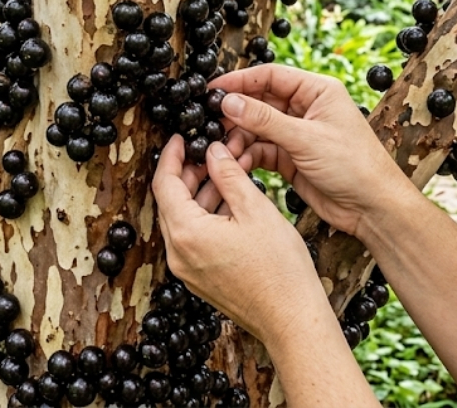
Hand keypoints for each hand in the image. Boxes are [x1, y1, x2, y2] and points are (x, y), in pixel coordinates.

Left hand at [152, 135, 328, 346]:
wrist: (292, 319)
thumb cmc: (280, 269)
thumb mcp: (255, 209)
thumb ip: (229, 175)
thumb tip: (213, 150)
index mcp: (186, 233)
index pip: (164, 184)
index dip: (171, 156)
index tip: (180, 137)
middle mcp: (178, 254)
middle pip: (171, 202)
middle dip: (188, 172)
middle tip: (208, 151)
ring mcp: (188, 270)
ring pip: (184, 220)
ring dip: (201, 193)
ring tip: (226, 171)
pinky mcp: (201, 279)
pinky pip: (194, 238)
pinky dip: (207, 216)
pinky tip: (230, 201)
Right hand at [209, 64, 413, 237]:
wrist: (372, 208)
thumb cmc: (355, 166)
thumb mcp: (306, 138)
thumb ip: (265, 119)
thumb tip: (230, 102)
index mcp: (317, 91)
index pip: (271, 76)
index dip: (240, 81)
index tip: (213, 90)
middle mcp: (306, 109)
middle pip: (260, 102)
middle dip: (236, 114)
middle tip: (210, 124)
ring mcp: (297, 134)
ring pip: (257, 128)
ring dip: (238, 139)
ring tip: (223, 150)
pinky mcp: (291, 158)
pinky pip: (261, 150)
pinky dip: (247, 156)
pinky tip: (235, 164)